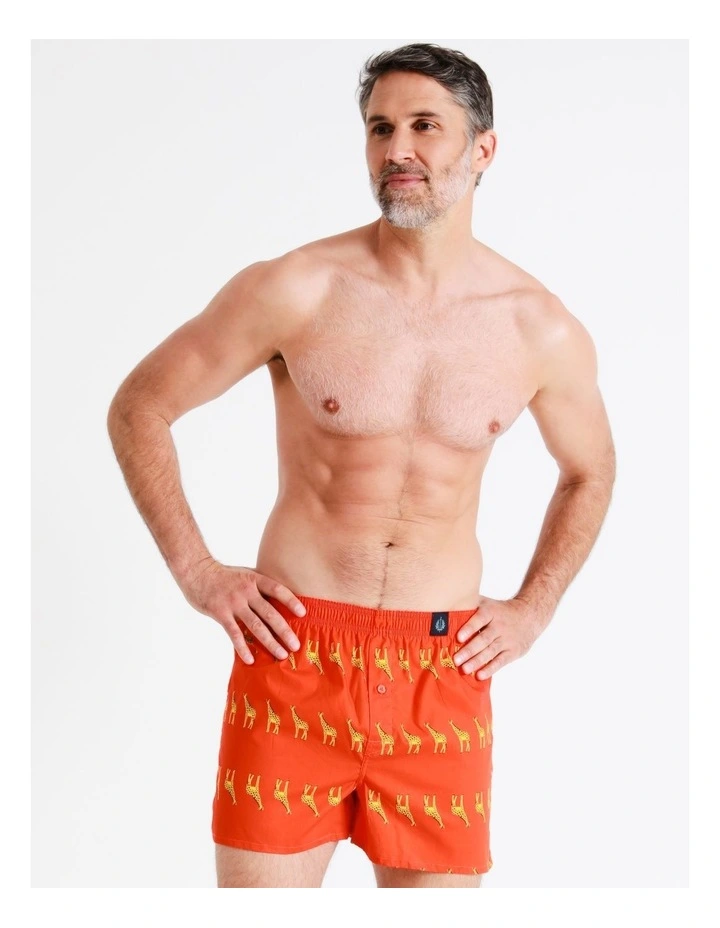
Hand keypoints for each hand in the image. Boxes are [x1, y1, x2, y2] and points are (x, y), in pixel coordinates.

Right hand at [180, 559, 305, 663]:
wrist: (197, 571)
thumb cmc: (224, 576)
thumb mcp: (245, 575)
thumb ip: (259, 588)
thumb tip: (279, 604)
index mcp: (254, 580)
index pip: (277, 590)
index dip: (291, 601)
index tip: (303, 614)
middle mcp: (246, 591)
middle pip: (270, 613)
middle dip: (284, 631)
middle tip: (296, 645)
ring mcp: (233, 603)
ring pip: (255, 626)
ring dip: (270, 642)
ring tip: (281, 654)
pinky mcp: (220, 613)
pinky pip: (234, 634)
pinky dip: (243, 648)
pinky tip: (251, 660)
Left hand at [452, 595, 546, 679]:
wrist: (529, 615)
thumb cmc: (499, 610)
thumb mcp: (487, 603)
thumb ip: (470, 606)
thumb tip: (443, 606)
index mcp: (491, 612)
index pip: (479, 619)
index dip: (469, 628)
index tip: (458, 637)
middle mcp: (499, 626)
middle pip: (484, 639)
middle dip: (469, 650)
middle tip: (456, 659)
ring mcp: (507, 639)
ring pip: (491, 651)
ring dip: (477, 661)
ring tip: (464, 669)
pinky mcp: (513, 651)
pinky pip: (500, 661)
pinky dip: (490, 669)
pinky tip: (479, 675)